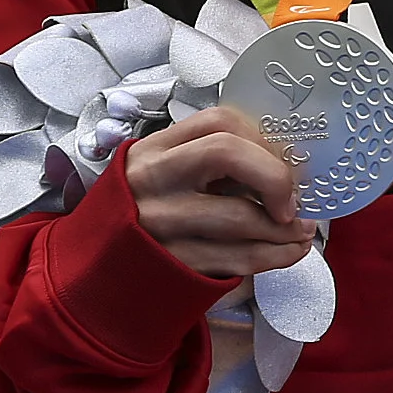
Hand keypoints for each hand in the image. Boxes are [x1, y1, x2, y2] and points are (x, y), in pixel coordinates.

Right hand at [126, 107, 314, 277]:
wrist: (91, 271)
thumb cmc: (138, 216)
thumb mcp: (162, 176)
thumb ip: (207, 164)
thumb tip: (282, 166)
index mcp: (155, 150)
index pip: (219, 121)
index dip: (262, 139)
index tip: (283, 161)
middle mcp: (153, 180)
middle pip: (227, 154)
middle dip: (275, 177)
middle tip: (294, 200)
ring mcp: (159, 222)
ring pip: (240, 215)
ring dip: (285, 228)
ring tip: (300, 231)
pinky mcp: (172, 262)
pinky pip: (237, 257)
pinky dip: (276, 255)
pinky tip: (289, 252)